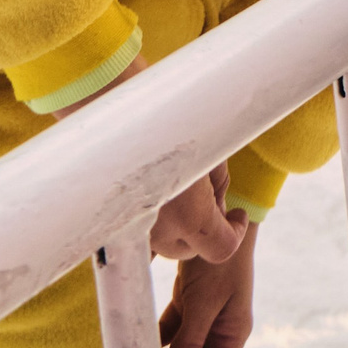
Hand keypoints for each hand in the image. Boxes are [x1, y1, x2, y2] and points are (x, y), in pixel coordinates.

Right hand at [54, 54, 253, 264]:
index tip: (236, 215)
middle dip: (204, 229)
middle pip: (189, 249)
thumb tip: (213, 202)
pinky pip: (135, 231)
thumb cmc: (171, 116)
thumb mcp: (211, 146)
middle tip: (206, 190)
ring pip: (162, 243)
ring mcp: (131, 226)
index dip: (235, 232)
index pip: (222, 248)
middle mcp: (159, 230)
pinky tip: (154, 190)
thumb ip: (215, 185)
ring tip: (179, 184)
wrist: (112, 98)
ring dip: (176, 226)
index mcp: (191, 215)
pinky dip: (147, 219)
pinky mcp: (111, 216)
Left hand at [160, 220, 257, 347]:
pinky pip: (169, 330)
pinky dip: (155, 337)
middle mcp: (219, 330)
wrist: (218, 221)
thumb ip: (189, 342)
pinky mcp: (189, 304)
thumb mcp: (205, 302)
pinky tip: (139, 340)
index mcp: (232, 335)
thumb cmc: (221, 261)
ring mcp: (203, 317)